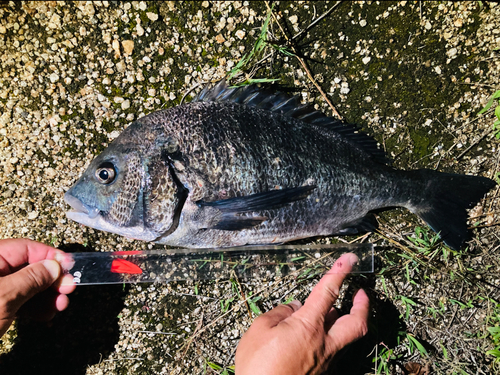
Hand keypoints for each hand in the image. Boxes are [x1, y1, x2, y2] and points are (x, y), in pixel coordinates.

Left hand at [0, 238, 75, 336]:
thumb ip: (32, 278)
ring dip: (47, 296)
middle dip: (51, 279)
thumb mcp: (5, 296)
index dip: (50, 256)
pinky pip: (19, 301)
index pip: (25, 248)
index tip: (69, 267)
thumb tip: (54, 265)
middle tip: (68, 289)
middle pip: (28, 267)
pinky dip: (34, 307)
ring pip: (26, 286)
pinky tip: (46, 315)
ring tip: (59, 306)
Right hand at [235, 253, 368, 374]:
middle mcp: (325, 344)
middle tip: (362, 292)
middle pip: (356, 322)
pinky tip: (312, 340)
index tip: (350, 259)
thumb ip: (279, 313)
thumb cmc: (259, 368)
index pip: (329, 291)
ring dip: (343, 321)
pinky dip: (327, 340)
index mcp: (309, 326)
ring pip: (344, 337)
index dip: (340, 272)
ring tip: (332, 313)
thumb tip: (293, 308)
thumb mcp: (258, 330)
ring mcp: (327, 362)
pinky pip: (331, 352)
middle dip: (363, 305)